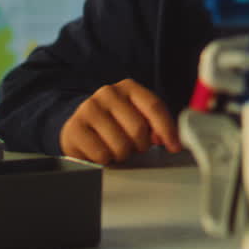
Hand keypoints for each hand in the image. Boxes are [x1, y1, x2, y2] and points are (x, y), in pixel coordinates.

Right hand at [59, 79, 182, 163]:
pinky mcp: (74, 128)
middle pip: (138, 128)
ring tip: (115, 149)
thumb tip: (171, 141)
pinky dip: (105, 160)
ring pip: (121, 145)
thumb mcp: (137, 118)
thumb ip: (156, 125)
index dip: (167, 129)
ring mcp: (89, 108)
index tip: (174, 147)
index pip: (154, 107)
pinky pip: (102, 154)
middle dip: (141, 145)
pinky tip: (100, 152)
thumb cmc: (115, 124)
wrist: (79, 127)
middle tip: (134, 147)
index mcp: (129, 87)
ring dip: (122, 155)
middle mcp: (108, 93)